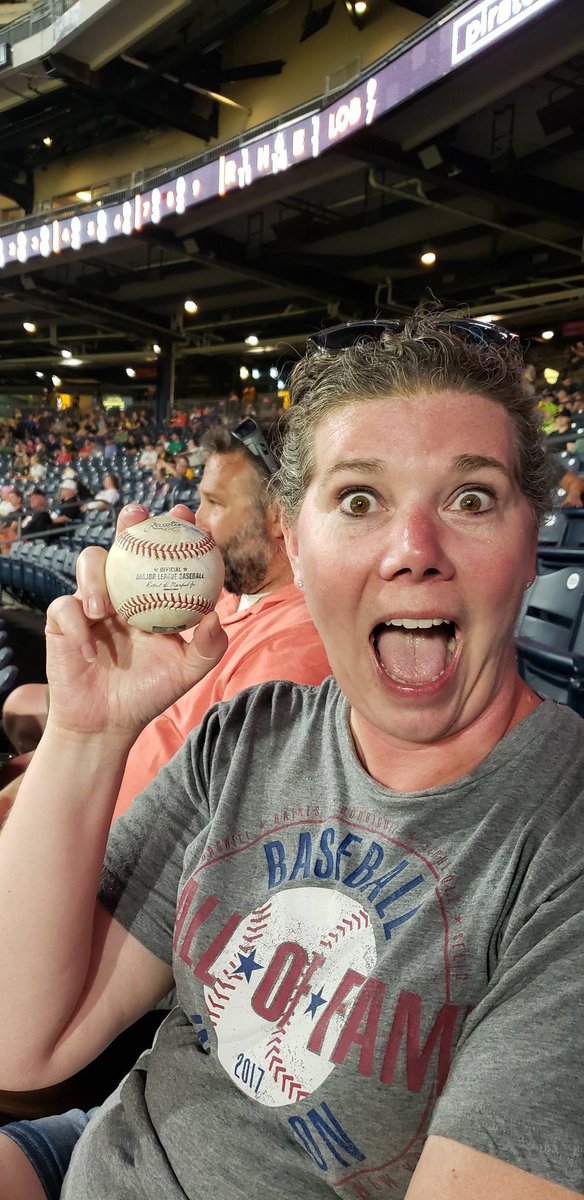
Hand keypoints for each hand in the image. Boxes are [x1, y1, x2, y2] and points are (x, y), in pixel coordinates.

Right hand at [44, 504, 226, 737]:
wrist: (109, 722)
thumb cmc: (149, 692)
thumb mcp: (186, 672)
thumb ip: (207, 647)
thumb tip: (214, 617)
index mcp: (151, 594)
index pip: (162, 552)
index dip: (174, 528)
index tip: (187, 516)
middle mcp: (122, 590)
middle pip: (122, 542)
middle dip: (129, 521)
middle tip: (138, 516)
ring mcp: (90, 602)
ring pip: (89, 563)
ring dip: (97, 578)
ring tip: (106, 609)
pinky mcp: (62, 621)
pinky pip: (65, 608)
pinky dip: (78, 628)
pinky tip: (91, 650)